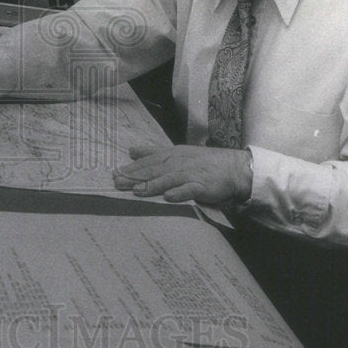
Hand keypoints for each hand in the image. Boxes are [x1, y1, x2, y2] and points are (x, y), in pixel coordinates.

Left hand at [112, 144, 252, 205]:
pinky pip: (189, 189)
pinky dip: (179, 193)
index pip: (148, 161)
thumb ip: (154, 152)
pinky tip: (168, 197)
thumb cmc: (203, 162)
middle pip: (154, 169)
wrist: (233, 168)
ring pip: (168, 179)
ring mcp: (191, 174)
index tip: (115, 173)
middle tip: (118, 182)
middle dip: (135, 176)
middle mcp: (179, 162)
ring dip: (152, 184)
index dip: (131, 167)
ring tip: (137, 191)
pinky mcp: (202, 185)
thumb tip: (131, 151)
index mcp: (172, 154)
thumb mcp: (177, 153)